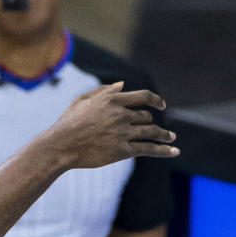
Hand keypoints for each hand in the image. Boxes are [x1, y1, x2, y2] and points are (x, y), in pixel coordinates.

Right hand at [49, 82, 176, 169]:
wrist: (61, 145)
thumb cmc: (68, 122)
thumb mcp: (82, 100)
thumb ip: (104, 91)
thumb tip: (123, 85)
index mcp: (112, 100)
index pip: (143, 97)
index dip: (156, 100)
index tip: (162, 105)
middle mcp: (121, 115)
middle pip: (146, 116)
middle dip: (151, 121)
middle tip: (155, 128)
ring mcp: (123, 133)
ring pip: (151, 132)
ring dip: (164, 135)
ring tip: (171, 137)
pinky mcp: (123, 151)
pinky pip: (149, 149)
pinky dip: (164, 150)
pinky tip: (174, 151)